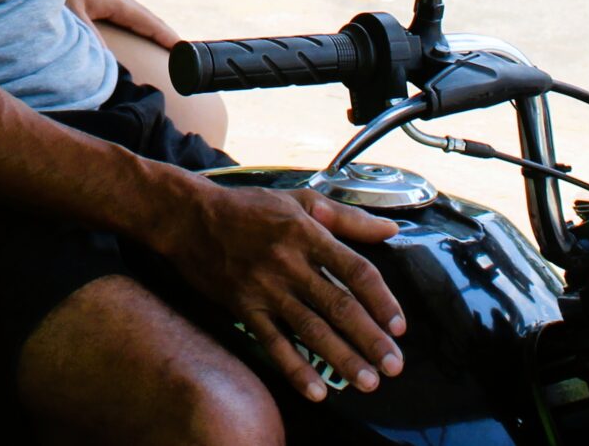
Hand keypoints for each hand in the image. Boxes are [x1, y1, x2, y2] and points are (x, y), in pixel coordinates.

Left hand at [66, 0, 180, 49]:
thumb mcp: (73, 14)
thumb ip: (89, 36)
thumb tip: (107, 62)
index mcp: (117, 2)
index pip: (148, 22)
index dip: (165, 36)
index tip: (183, 48)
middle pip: (148, 19)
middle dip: (164, 34)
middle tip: (182, 51)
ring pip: (137, 15)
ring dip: (152, 28)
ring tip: (164, 43)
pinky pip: (126, 12)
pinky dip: (138, 23)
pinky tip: (134, 29)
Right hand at [153, 179, 405, 402]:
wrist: (189, 217)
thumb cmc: (249, 207)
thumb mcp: (300, 200)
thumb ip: (347, 217)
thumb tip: (390, 229)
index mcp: (308, 234)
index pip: (356, 270)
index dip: (381, 300)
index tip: (399, 326)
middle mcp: (290, 264)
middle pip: (339, 305)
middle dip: (370, 339)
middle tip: (394, 366)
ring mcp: (266, 289)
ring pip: (311, 329)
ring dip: (342, 358)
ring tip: (367, 381)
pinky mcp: (244, 308)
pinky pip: (273, 343)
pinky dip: (295, 368)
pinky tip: (316, 390)